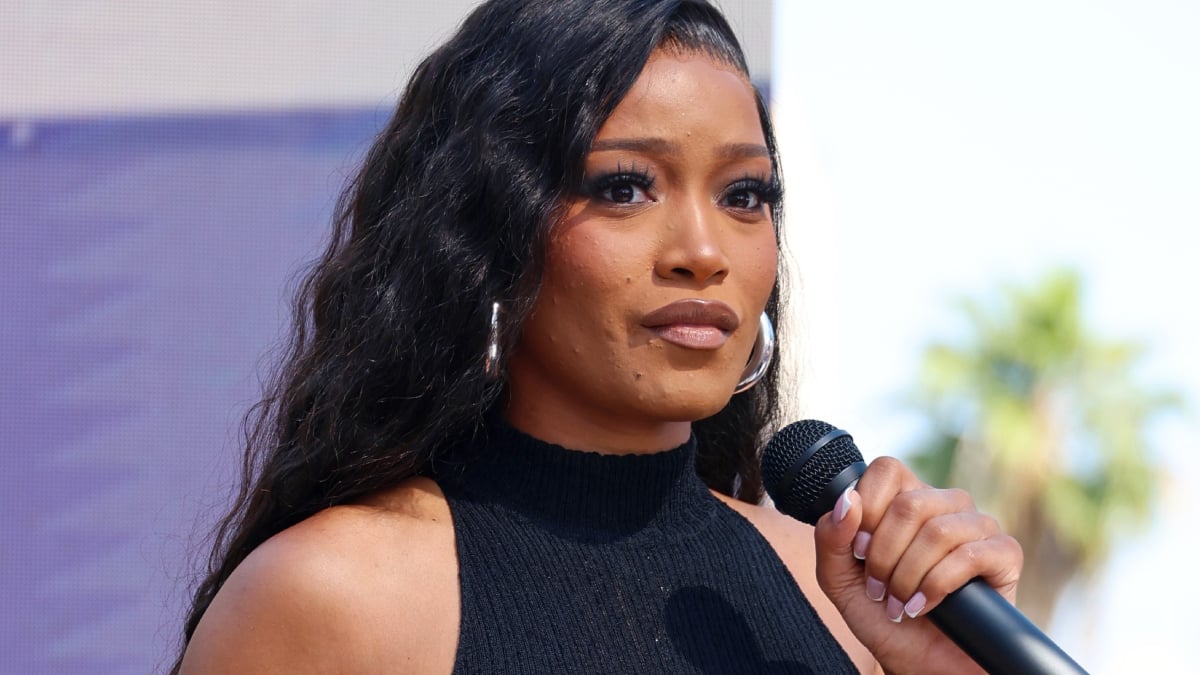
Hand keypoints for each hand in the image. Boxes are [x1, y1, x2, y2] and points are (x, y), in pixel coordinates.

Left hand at [812, 457, 1022, 674]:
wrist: (919, 664)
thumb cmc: (882, 618)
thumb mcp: (839, 581)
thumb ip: (831, 538)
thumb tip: (847, 500)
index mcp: (907, 499)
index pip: (887, 469)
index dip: (867, 507)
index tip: (858, 550)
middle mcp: (946, 505)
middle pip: (910, 503)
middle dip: (884, 554)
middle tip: (878, 588)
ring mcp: (978, 527)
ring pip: (939, 530)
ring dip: (909, 575)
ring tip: (899, 602)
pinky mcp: (1005, 555)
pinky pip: (970, 555)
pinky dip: (937, 585)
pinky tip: (924, 606)